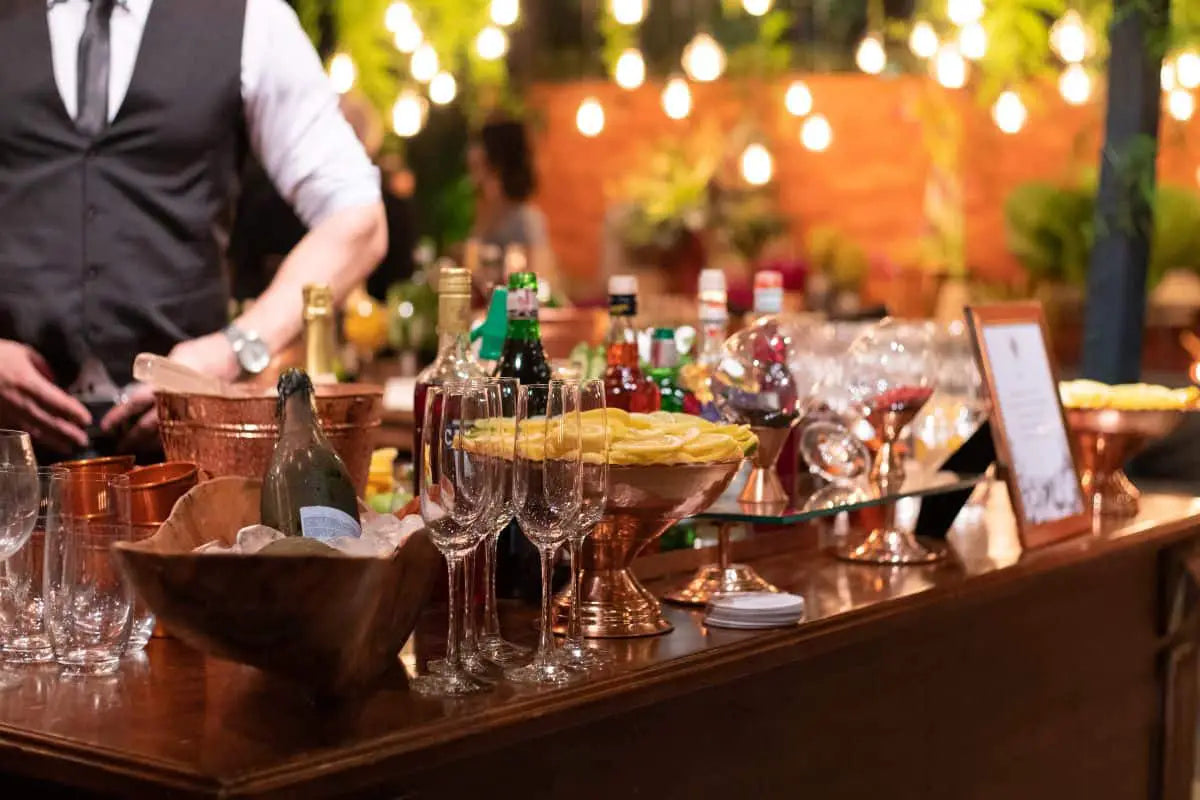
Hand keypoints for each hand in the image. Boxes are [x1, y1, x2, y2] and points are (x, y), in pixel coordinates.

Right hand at [0, 340, 90, 453]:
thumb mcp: (22, 352)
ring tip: (68, 447)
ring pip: (33, 430)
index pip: (57, 401)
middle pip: (48, 420)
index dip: (73, 412)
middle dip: (67, 432)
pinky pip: (14, 431)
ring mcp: (5, 412)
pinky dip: (29, 439)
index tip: (87, 419)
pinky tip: (40, 445)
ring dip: (52, 440)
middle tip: (83, 440)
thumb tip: (55, 381)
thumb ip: (42, 366)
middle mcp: (18, 400)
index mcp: (27, 382)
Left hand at [101, 333, 240, 451]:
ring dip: (150, 443)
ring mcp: (190, 411)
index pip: (135, 402)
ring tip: (140, 448)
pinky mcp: (203, 418)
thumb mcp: (174, 357)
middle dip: (133, 438)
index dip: (119, 416)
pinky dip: (171, 440)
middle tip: (121, 446)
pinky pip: (183, 434)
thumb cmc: (203, 353)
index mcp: (165, 384)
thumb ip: (157, 375)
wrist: (234, 357)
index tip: (106, 427)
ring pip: (165, 433)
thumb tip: (140, 388)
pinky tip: (165, 444)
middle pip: (148, 426)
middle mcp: (175, 401)